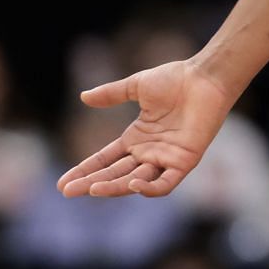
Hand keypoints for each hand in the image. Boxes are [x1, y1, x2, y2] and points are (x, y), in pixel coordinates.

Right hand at [57, 59, 236, 198]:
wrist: (205, 77)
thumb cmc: (176, 79)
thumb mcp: (137, 86)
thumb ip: (112, 94)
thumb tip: (83, 97)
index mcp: (137, 138)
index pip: (106, 160)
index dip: (86, 171)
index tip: (63, 183)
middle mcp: (149, 152)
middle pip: (115, 174)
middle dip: (92, 183)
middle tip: (69, 191)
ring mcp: (166, 158)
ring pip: (135, 182)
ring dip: (115, 187)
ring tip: (93, 189)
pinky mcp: (184, 161)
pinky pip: (166, 183)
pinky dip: (150, 189)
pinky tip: (133, 186)